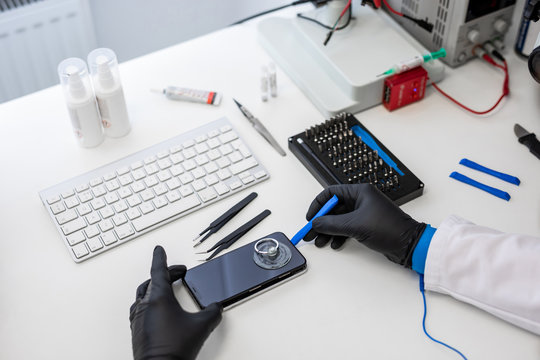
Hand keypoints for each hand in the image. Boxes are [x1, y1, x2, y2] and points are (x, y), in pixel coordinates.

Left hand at [130, 246, 221, 359]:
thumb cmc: (173, 348)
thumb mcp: (201, 326)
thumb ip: (212, 312)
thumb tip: (216, 308)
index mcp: (159, 299)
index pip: (158, 270)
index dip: (160, 258)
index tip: (159, 249)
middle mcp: (146, 306)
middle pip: (152, 281)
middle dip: (165, 274)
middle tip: (177, 272)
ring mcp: (139, 318)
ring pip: (144, 295)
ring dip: (156, 288)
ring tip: (168, 289)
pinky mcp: (138, 330)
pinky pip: (141, 308)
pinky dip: (151, 302)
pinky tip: (159, 310)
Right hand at [305, 184, 425, 267]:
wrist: (409, 244)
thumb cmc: (389, 228)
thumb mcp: (354, 225)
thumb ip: (331, 224)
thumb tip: (316, 223)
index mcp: (360, 192)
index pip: (331, 193)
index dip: (318, 205)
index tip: (310, 217)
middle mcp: (362, 200)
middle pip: (334, 208)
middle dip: (321, 221)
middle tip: (310, 233)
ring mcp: (364, 213)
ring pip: (339, 220)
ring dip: (328, 231)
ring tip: (320, 242)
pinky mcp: (367, 225)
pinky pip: (347, 228)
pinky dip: (339, 235)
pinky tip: (335, 244)